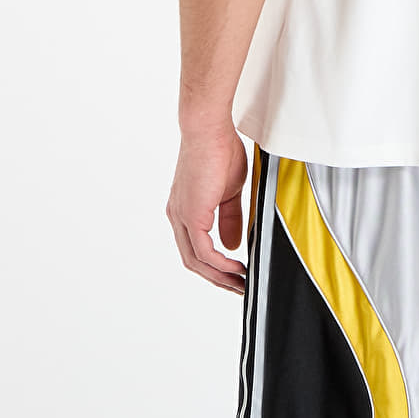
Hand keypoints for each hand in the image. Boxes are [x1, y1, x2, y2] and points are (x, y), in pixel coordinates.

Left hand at [165, 124, 248, 293]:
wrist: (209, 130)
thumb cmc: (220, 150)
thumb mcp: (230, 191)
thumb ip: (230, 218)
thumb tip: (232, 245)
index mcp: (185, 210)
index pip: (196, 248)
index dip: (214, 266)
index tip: (235, 274)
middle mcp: (178, 216)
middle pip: (193, 261)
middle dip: (217, 278)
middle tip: (238, 287)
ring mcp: (182, 217)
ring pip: (196, 261)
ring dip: (219, 276)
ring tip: (240, 284)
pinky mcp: (192, 215)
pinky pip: (204, 251)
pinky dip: (220, 264)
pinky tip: (236, 268)